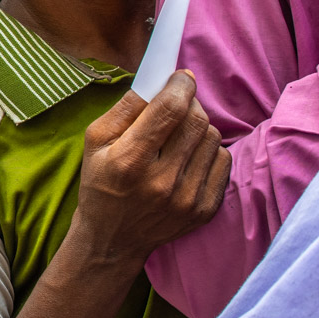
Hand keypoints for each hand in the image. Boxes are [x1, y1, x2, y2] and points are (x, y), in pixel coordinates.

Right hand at [73, 72, 230, 259]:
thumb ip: (126, 107)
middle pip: (196, 120)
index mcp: (130, 162)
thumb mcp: (96, 141)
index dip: (180, 85)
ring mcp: (187, 199)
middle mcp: (162, 182)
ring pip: (212, 137)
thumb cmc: (102, 183)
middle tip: (176, 104)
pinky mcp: (205, 210)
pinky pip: (222, 160)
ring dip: (197, 128)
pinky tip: (187, 158)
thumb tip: (159, 79)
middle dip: (189, 103)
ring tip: (177, 137)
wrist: (113, 239)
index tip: (180, 77)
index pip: (170, 109)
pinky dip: (207, 151)